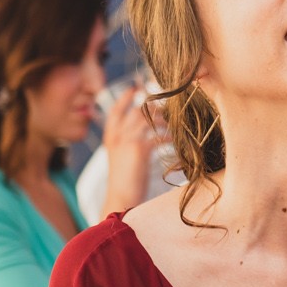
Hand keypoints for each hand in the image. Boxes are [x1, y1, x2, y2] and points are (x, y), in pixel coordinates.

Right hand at [100, 85, 167, 214]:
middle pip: (137, 111)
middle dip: (154, 107)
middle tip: (168, 107)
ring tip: (174, 125)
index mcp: (110, 138)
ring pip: (147, 119)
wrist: (121, 199)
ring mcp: (127, 141)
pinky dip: (169, 136)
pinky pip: (157, 135)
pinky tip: (176, 140)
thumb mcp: (123, 159)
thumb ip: (129, 144)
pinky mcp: (139, 149)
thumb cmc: (126, 183)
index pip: (115, 111)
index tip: (136, 87)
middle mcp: (117, 136)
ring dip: (163, 120)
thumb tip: (147, 134)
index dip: (125, 97)